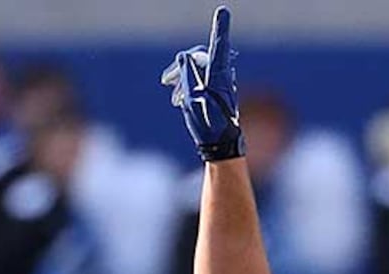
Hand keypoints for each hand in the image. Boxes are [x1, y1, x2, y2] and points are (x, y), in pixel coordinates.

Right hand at [159, 6, 243, 161]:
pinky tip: (180, 100)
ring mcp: (220, 85)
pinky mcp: (217, 94)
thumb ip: (187, 75)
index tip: (223, 11)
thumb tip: (184, 57)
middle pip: (199, 59)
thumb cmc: (207, 123)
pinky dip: (188, 88)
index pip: (218, 46)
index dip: (219, 28)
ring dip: (182, 81)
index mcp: (219, 75)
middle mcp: (222, 77)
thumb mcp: (192, 97)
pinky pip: (200, 82)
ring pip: (198, 72)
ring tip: (174, 99)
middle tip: (164, 80)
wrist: (219, 144)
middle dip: (181, 66)